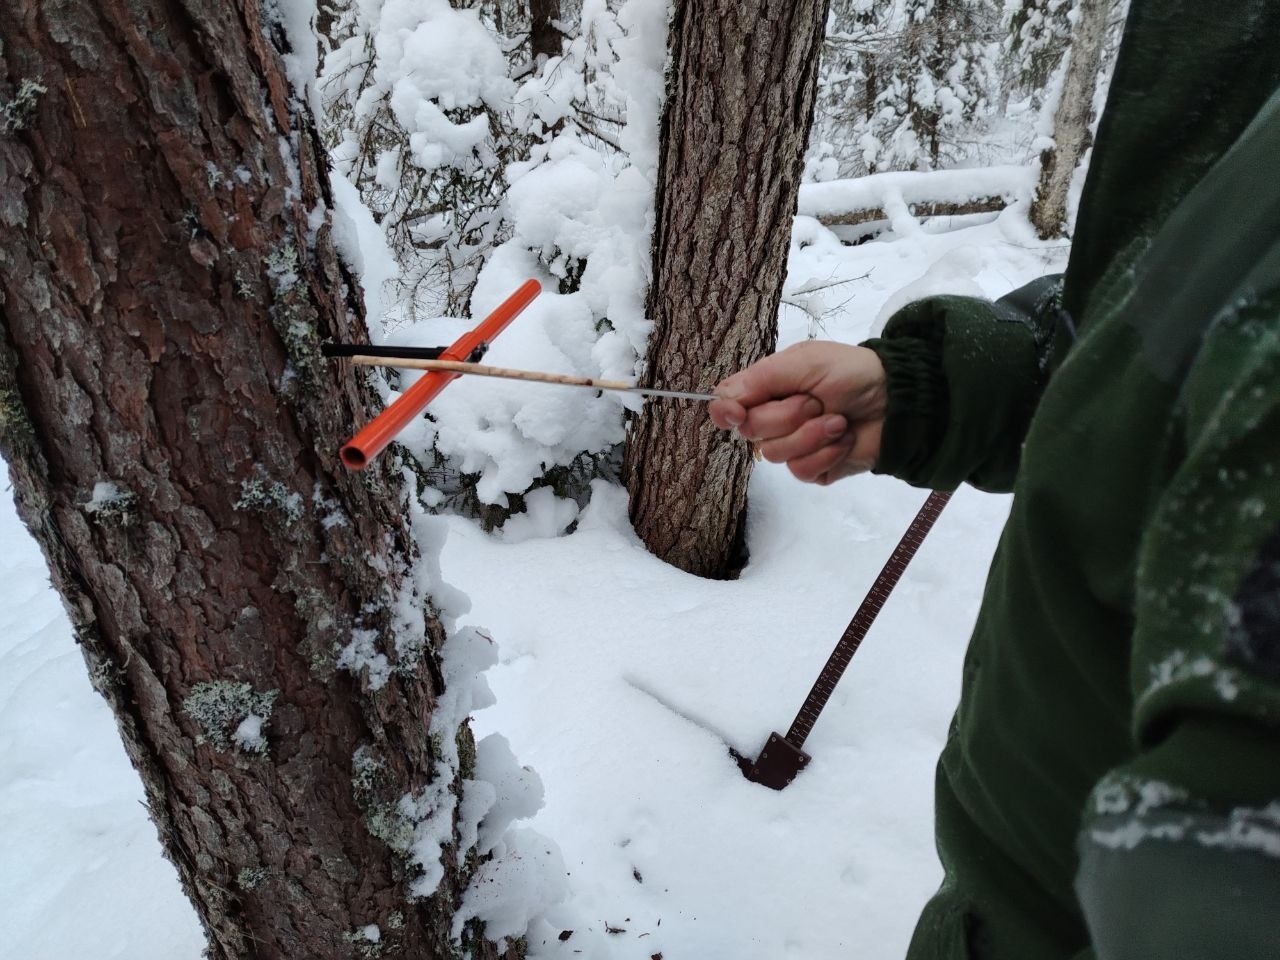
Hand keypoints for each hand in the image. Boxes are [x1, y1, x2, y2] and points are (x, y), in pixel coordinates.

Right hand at [709, 341, 886, 484]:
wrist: (898, 401)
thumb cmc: (850, 372)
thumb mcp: (803, 363)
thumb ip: (759, 380)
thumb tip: (718, 403)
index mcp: (767, 390)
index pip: (727, 406)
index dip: (727, 412)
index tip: (738, 413)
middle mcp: (774, 419)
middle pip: (752, 432)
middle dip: (789, 415)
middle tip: (817, 401)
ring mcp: (793, 447)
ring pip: (776, 455)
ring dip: (812, 435)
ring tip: (838, 420)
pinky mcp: (814, 469)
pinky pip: (801, 471)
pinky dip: (826, 453)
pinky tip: (843, 439)